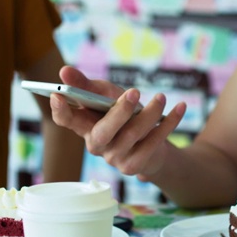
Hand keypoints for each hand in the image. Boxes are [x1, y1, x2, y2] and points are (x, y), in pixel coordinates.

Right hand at [50, 66, 185, 176]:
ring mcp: (115, 158)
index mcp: (84, 126)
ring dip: (149, 114)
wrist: (153, 144)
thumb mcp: (108, 95)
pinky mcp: (135, 166)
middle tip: (134, 92)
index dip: (60, 110)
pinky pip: (153, 143)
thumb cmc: (126, 114)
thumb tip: (64, 71)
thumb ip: (88, 85)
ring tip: (161, 98)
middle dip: (119, 112)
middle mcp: (96, 144)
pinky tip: (179, 108)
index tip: (57, 95)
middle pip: (102, 132)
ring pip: (132, 135)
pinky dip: (168, 124)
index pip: (65, 121)